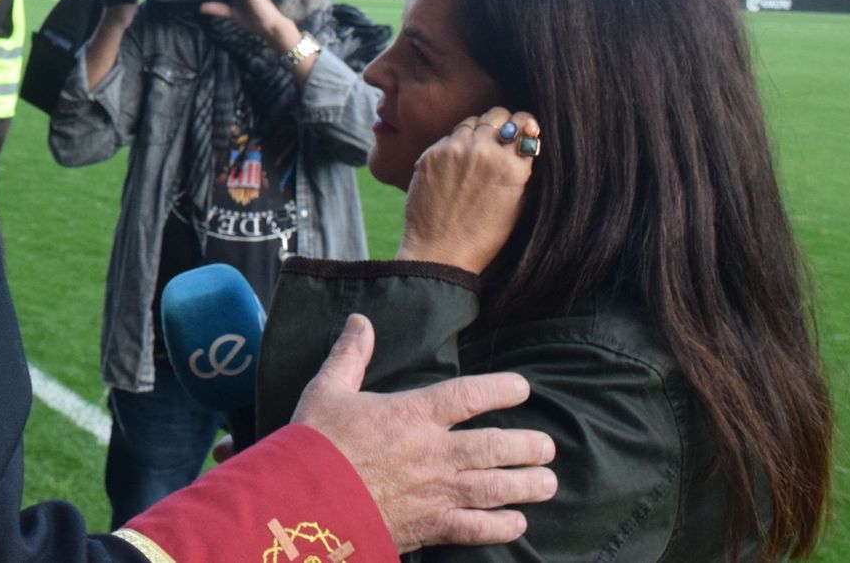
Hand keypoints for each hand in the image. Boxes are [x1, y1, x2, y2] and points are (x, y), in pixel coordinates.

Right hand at [292, 314, 555, 551]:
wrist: (303, 500)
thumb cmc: (314, 443)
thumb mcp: (327, 390)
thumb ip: (349, 355)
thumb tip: (359, 320)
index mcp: (412, 414)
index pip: (470, 395)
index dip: (502, 389)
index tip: (522, 388)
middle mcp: (434, 452)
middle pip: (496, 446)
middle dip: (528, 446)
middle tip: (546, 446)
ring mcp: (436, 492)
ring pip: (496, 487)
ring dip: (527, 485)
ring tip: (547, 482)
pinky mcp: (430, 526)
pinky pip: (477, 528)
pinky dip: (502, 526)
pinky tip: (517, 523)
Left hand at [400, 108, 540, 273]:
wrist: (440, 251)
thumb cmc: (483, 237)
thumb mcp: (517, 206)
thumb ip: (520, 172)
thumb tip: (522, 148)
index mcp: (512, 165)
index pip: (524, 125)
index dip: (524, 124)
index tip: (523, 128)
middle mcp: (484, 150)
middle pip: (497, 116)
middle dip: (501, 122)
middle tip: (499, 135)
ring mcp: (454, 149)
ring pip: (471, 122)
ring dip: (477, 131)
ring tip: (476, 149)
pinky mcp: (430, 154)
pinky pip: (448, 138)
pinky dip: (454, 145)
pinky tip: (454, 164)